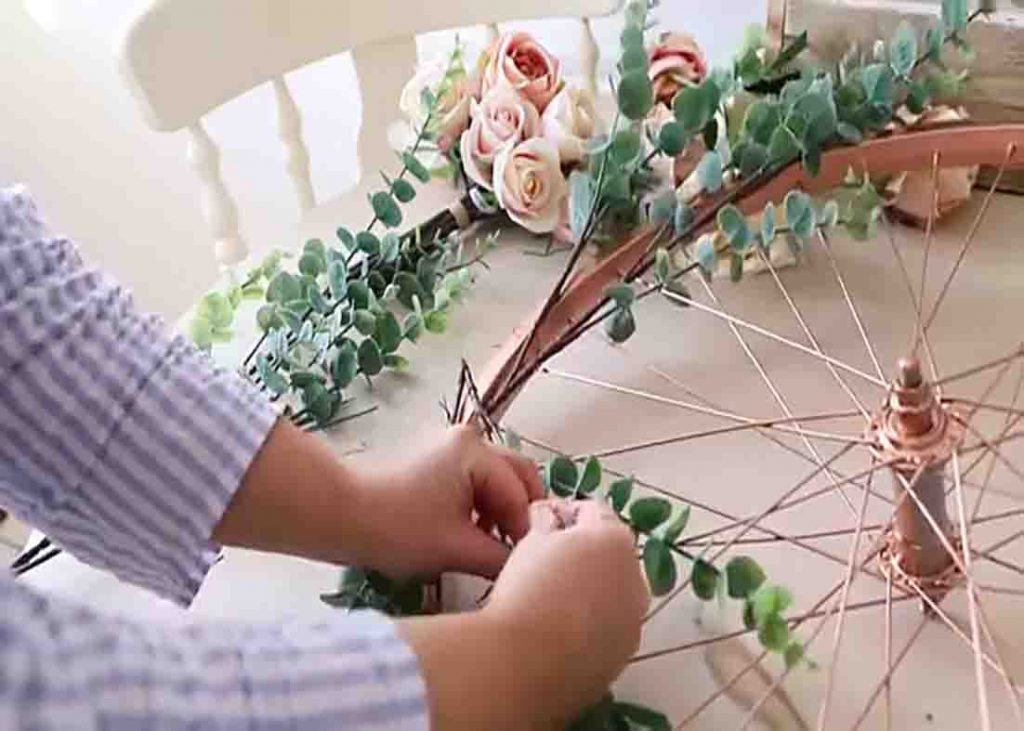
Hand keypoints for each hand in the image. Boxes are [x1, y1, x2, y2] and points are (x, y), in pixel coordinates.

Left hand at [355, 424, 544, 578]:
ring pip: (497, 479)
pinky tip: (473, 535)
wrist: (337, 515)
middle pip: (517, 475)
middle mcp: (469, 438)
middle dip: (522, 513)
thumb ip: (500, 559)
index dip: (527, 532)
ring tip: (496, 548)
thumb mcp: (455, 549)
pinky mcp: (436, 461)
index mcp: (476, 452)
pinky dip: (483, 506)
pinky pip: (476, 481)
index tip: (529, 565)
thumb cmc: (396, 529)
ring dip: (503, 511)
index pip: (520, 494)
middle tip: (522, 552)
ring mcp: (450, 447)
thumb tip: (526, 569)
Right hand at [397, 499, 648, 729]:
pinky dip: (589, 626)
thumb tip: (551, 515)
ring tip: (548, 603)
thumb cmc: (530, 587)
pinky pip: (606, 629)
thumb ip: (547, 518)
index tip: (537, 526)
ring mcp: (634, 621)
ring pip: (610, 594)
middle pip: (607, 554)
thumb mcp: (531, 539)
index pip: (592, 511)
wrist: (528, 661)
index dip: (562, 513)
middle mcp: (636, 578)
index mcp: (616, 539)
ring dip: (587, 591)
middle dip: (581, 553)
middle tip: (542, 565)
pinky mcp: (623, 655)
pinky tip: (557, 634)